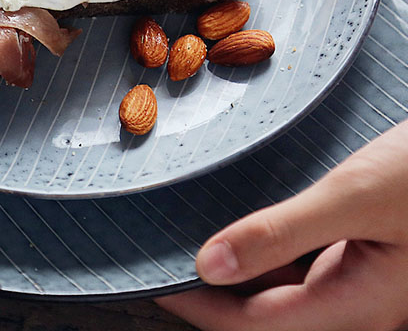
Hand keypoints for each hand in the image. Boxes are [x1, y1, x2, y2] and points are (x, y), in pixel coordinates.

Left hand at [154, 119, 407, 330]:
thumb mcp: (355, 196)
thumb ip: (282, 231)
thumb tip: (209, 264)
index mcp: (358, 305)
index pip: (253, 324)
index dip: (196, 305)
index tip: (150, 278)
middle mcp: (358, 306)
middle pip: (264, 316)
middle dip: (211, 294)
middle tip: (161, 256)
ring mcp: (363, 286)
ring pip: (283, 293)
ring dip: (235, 273)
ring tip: (187, 239)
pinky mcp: (365, 260)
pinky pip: (303, 269)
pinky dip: (266, 253)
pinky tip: (242, 228)